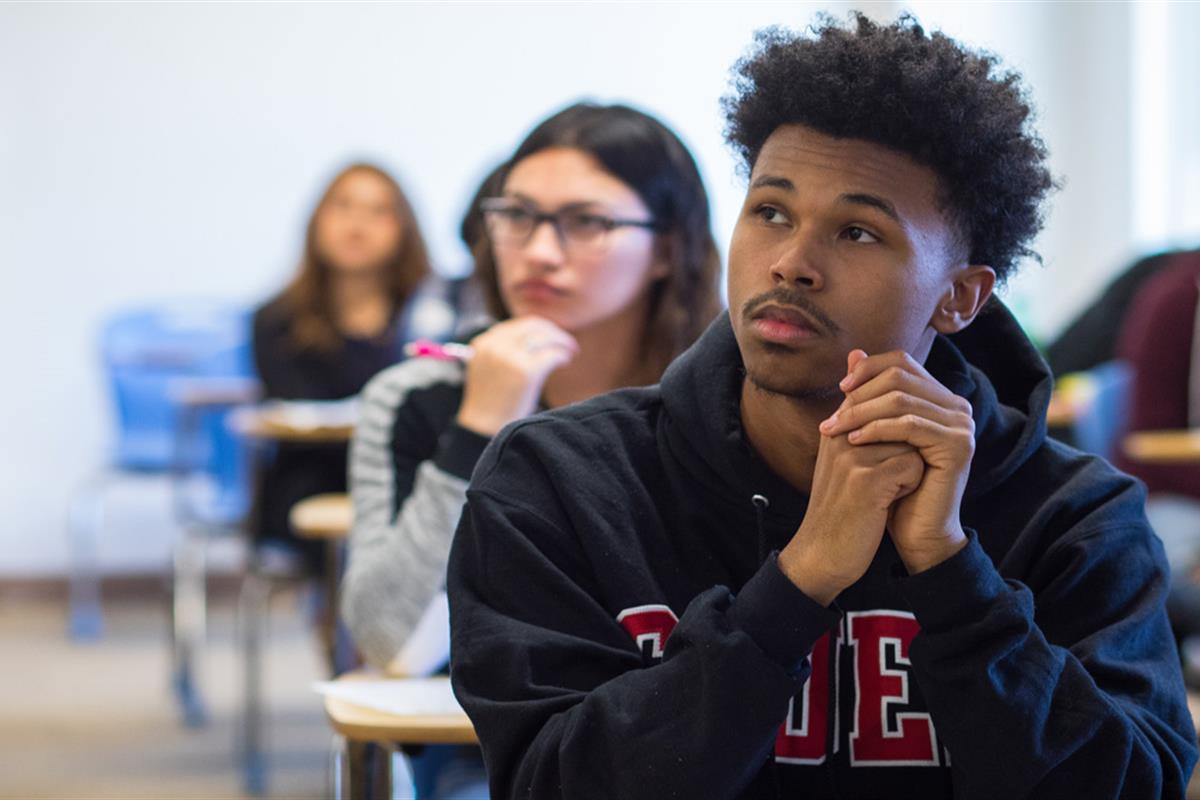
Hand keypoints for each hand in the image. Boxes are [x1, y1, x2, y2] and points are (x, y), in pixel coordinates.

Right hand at [455, 317, 578, 436]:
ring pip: (545, 337)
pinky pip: (553, 354)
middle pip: (533, 326)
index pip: (517, 325)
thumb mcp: (489, 369)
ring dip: (562, 341)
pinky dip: (563, 355)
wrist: (484, 429)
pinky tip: (566, 361)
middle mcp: (495, 346)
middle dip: (553, 332)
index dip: (538, 329)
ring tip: (570, 351)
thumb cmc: (492, 404)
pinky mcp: (527, 371)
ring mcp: (510, 358)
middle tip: (566, 343)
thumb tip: (537, 336)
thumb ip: (504, 351)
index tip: (550, 336)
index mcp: (483, 344)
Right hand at [779, 404, 924, 604]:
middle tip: (888, 479)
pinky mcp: (866, 479)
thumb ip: (863, 432)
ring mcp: (851, 455)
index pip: (880, 398)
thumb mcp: (845, 464)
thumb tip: (894, 405)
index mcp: (835, 428)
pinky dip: (910, 486)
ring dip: (909, 468)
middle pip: (901, 420)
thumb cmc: (841, 509)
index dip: (898, 425)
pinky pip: (913, 466)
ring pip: (911, 442)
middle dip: (906, 449)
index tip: (891, 458)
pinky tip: (888, 502)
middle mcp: (840, 435)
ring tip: (886, 491)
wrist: (821, 554)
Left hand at [820, 349, 972, 573]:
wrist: (916, 532)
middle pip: (900, 376)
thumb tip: (854, 352)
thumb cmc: (894, 484)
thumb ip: (869, 395)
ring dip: (860, 412)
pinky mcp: (959, 446)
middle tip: (830, 416)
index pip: (901, 363)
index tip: (840, 388)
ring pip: (901, 400)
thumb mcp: (876, 433)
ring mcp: (962, 425)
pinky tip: (853, 441)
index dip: (868, 369)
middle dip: (859, 393)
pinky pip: (910, 426)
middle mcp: (956, 406)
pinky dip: (877, 429)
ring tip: (833, 430)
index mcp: (940, 398)